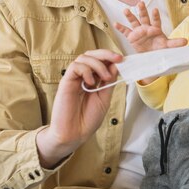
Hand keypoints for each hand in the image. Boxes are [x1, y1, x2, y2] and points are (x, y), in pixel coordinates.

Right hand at [36, 49, 121, 167]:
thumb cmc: (87, 119)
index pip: (100, 61)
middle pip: (91, 54)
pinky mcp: (65, 82)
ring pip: (83, 58)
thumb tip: (115, 66)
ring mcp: (73, 78)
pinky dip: (86, 70)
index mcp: (92, 79)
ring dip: (98, 64)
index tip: (123, 60)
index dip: (111, 58)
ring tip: (105, 78)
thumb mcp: (104, 98)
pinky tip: (91, 82)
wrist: (74, 135)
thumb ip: (109, 82)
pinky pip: (75, 67)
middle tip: (118, 59)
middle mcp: (82, 76)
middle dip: (106, 54)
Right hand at [114, 1, 186, 52]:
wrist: (151, 57)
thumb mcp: (168, 47)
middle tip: (140, 3)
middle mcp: (146, 28)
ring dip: (130, 16)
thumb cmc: (160, 49)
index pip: (156, 21)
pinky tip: (115, 23)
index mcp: (156, 29)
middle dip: (142, 11)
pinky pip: (125, 31)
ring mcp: (138, 32)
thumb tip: (186, 41)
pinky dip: (121, 28)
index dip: (155, 16)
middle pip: (144, 18)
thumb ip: (175, 43)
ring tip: (126, 10)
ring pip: (134, 22)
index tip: (154, 10)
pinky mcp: (132, 37)